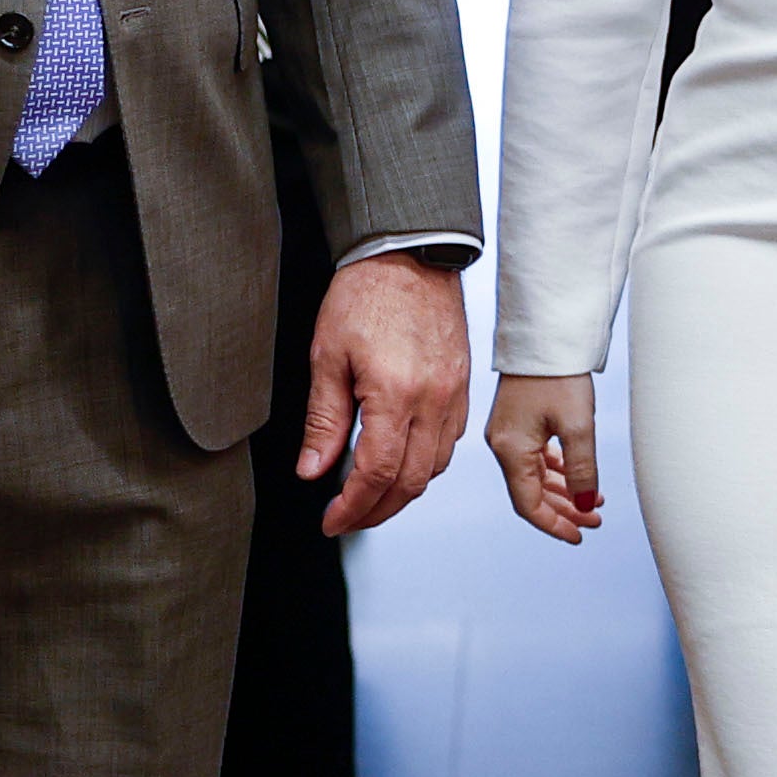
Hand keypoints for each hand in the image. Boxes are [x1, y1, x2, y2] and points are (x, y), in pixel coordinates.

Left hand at [298, 253, 470, 535]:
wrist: (410, 255)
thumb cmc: (366, 294)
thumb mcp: (327, 356)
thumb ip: (322, 420)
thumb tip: (312, 470)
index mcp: (395, 394)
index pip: (375, 473)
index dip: (352, 507)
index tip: (331, 521)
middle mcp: (433, 402)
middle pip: (411, 482)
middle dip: (377, 512)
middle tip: (347, 520)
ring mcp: (454, 397)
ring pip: (435, 468)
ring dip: (403, 492)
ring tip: (371, 499)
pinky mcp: (464, 388)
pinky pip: (450, 443)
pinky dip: (425, 465)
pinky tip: (402, 463)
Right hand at [486, 371, 604, 544]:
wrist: (545, 333)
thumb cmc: (560, 376)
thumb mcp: (579, 427)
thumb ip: (582, 470)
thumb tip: (584, 507)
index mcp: (510, 450)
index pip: (528, 504)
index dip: (554, 525)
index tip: (580, 536)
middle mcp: (502, 445)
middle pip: (532, 493)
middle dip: (564, 510)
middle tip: (596, 520)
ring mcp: (508, 433)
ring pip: (535, 476)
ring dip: (564, 491)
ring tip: (594, 501)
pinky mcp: (518, 420)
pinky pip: (535, 458)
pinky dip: (557, 471)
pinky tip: (578, 476)